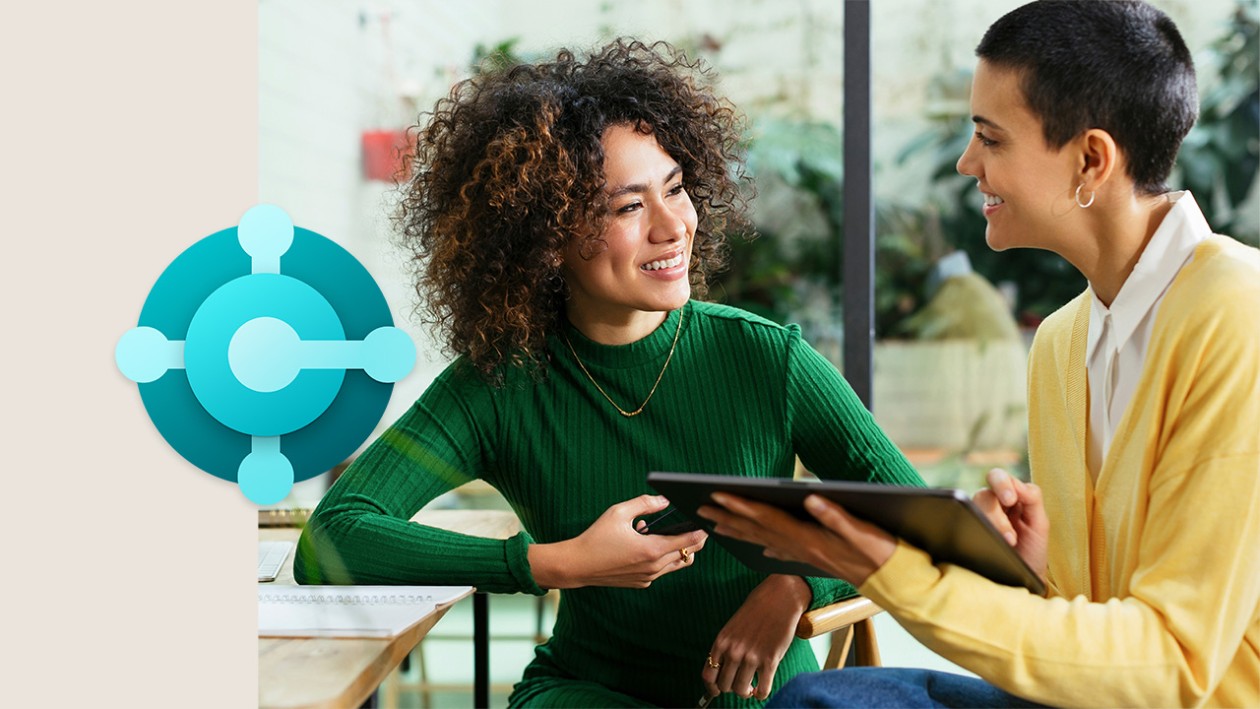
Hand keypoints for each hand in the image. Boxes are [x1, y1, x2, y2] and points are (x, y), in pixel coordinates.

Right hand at [527, 495, 707, 588]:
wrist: (577, 565)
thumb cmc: (596, 537)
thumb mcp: (619, 512)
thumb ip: (645, 503)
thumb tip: (665, 499)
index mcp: (652, 549)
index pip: (689, 541)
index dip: (701, 532)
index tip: (706, 523)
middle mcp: (654, 567)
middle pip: (687, 554)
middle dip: (695, 541)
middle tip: (697, 528)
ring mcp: (648, 577)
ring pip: (677, 565)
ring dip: (679, 550)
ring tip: (668, 535)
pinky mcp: (641, 583)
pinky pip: (661, 571)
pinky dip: (662, 558)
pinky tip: (646, 544)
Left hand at [698, 493, 895, 586]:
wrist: (895, 583)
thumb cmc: (881, 553)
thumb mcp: (862, 530)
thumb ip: (836, 514)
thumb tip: (811, 496)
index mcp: (807, 537)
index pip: (766, 518)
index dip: (740, 506)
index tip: (716, 495)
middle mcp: (800, 546)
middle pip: (756, 529)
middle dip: (726, 517)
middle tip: (699, 507)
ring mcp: (805, 554)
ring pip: (762, 540)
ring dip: (737, 530)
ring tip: (715, 523)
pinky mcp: (813, 558)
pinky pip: (780, 551)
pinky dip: (764, 545)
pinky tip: (757, 545)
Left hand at [701, 575, 809, 700]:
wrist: (779, 598)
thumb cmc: (756, 611)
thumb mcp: (732, 627)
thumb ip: (726, 648)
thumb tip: (722, 672)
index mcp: (721, 642)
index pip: (708, 675)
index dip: (711, 688)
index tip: (716, 691)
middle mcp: (733, 651)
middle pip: (724, 686)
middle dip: (730, 689)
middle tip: (739, 684)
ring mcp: (751, 657)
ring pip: (741, 690)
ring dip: (746, 692)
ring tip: (751, 687)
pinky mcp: (770, 660)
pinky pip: (763, 690)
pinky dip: (761, 694)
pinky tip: (762, 689)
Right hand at [973, 468, 1048, 580]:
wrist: (1024, 580)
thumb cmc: (1032, 552)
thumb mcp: (1040, 524)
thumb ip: (1033, 498)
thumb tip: (1016, 484)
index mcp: (1010, 497)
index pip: (999, 478)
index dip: (1002, 484)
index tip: (1010, 500)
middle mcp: (991, 505)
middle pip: (984, 494)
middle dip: (996, 512)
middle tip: (1009, 534)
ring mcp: (978, 518)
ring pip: (973, 506)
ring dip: (991, 523)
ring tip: (1007, 543)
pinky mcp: (967, 530)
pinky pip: (964, 519)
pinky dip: (976, 527)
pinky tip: (989, 542)